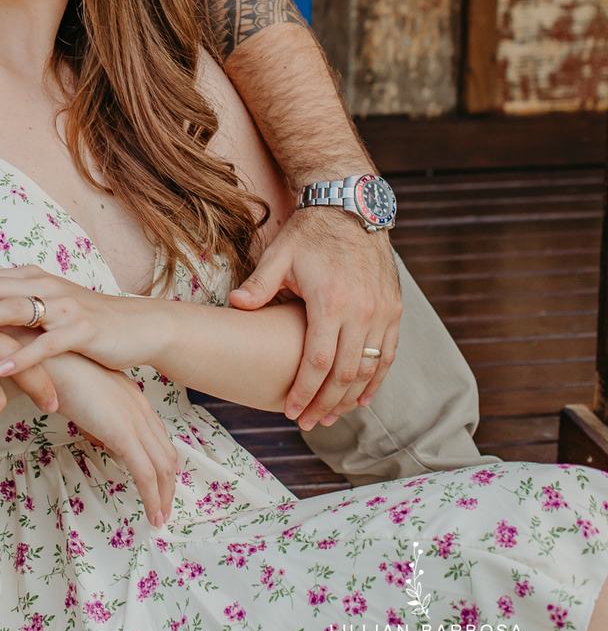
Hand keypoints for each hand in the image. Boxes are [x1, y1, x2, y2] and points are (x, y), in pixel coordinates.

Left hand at [0, 264, 164, 374]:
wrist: (137, 326)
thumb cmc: (82, 323)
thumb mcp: (42, 310)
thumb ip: (9, 309)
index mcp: (28, 278)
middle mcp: (42, 285)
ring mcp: (63, 306)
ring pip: (12, 309)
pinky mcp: (83, 331)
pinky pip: (47, 345)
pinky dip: (22, 357)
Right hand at [46, 352, 176, 528]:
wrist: (51, 360)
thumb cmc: (61, 373)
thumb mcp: (87, 395)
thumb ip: (99, 414)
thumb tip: (99, 435)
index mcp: (132, 398)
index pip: (158, 436)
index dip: (163, 461)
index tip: (161, 481)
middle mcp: (140, 410)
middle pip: (166, 454)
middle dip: (168, 484)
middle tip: (164, 507)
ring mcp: (134, 422)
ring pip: (161, 468)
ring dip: (163, 496)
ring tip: (159, 517)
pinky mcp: (123, 435)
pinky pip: (145, 474)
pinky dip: (152, 497)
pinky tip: (151, 513)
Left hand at [228, 210, 401, 428]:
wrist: (351, 207)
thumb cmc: (310, 233)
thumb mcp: (280, 254)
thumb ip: (259, 284)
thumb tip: (236, 304)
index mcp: (331, 302)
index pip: (318, 362)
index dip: (305, 391)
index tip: (291, 412)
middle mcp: (362, 311)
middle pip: (346, 374)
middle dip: (326, 404)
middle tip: (309, 423)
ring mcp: (383, 312)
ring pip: (370, 369)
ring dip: (351, 398)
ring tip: (332, 417)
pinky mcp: (394, 309)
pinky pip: (389, 354)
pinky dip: (376, 379)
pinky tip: (362, 397)